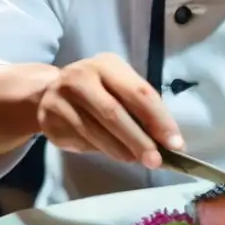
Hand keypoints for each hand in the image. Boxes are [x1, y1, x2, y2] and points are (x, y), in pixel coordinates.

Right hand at [37, 53, 182, 168]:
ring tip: (137, 160)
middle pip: (115, 112)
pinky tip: (115, 155)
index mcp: (108, 64)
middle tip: (155, 161)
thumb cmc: (97, 90)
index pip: (139, 92)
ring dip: (121, 149)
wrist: (49, 91)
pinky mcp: (50, 118)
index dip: (159, 119)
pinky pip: (80, 139)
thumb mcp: (118, 87)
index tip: (175, 143)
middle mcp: (82, 76)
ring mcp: (62, 96)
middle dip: (139, 139)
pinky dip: (102, 150)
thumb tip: (166, 140)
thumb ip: (139, 108)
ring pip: (95, 130)